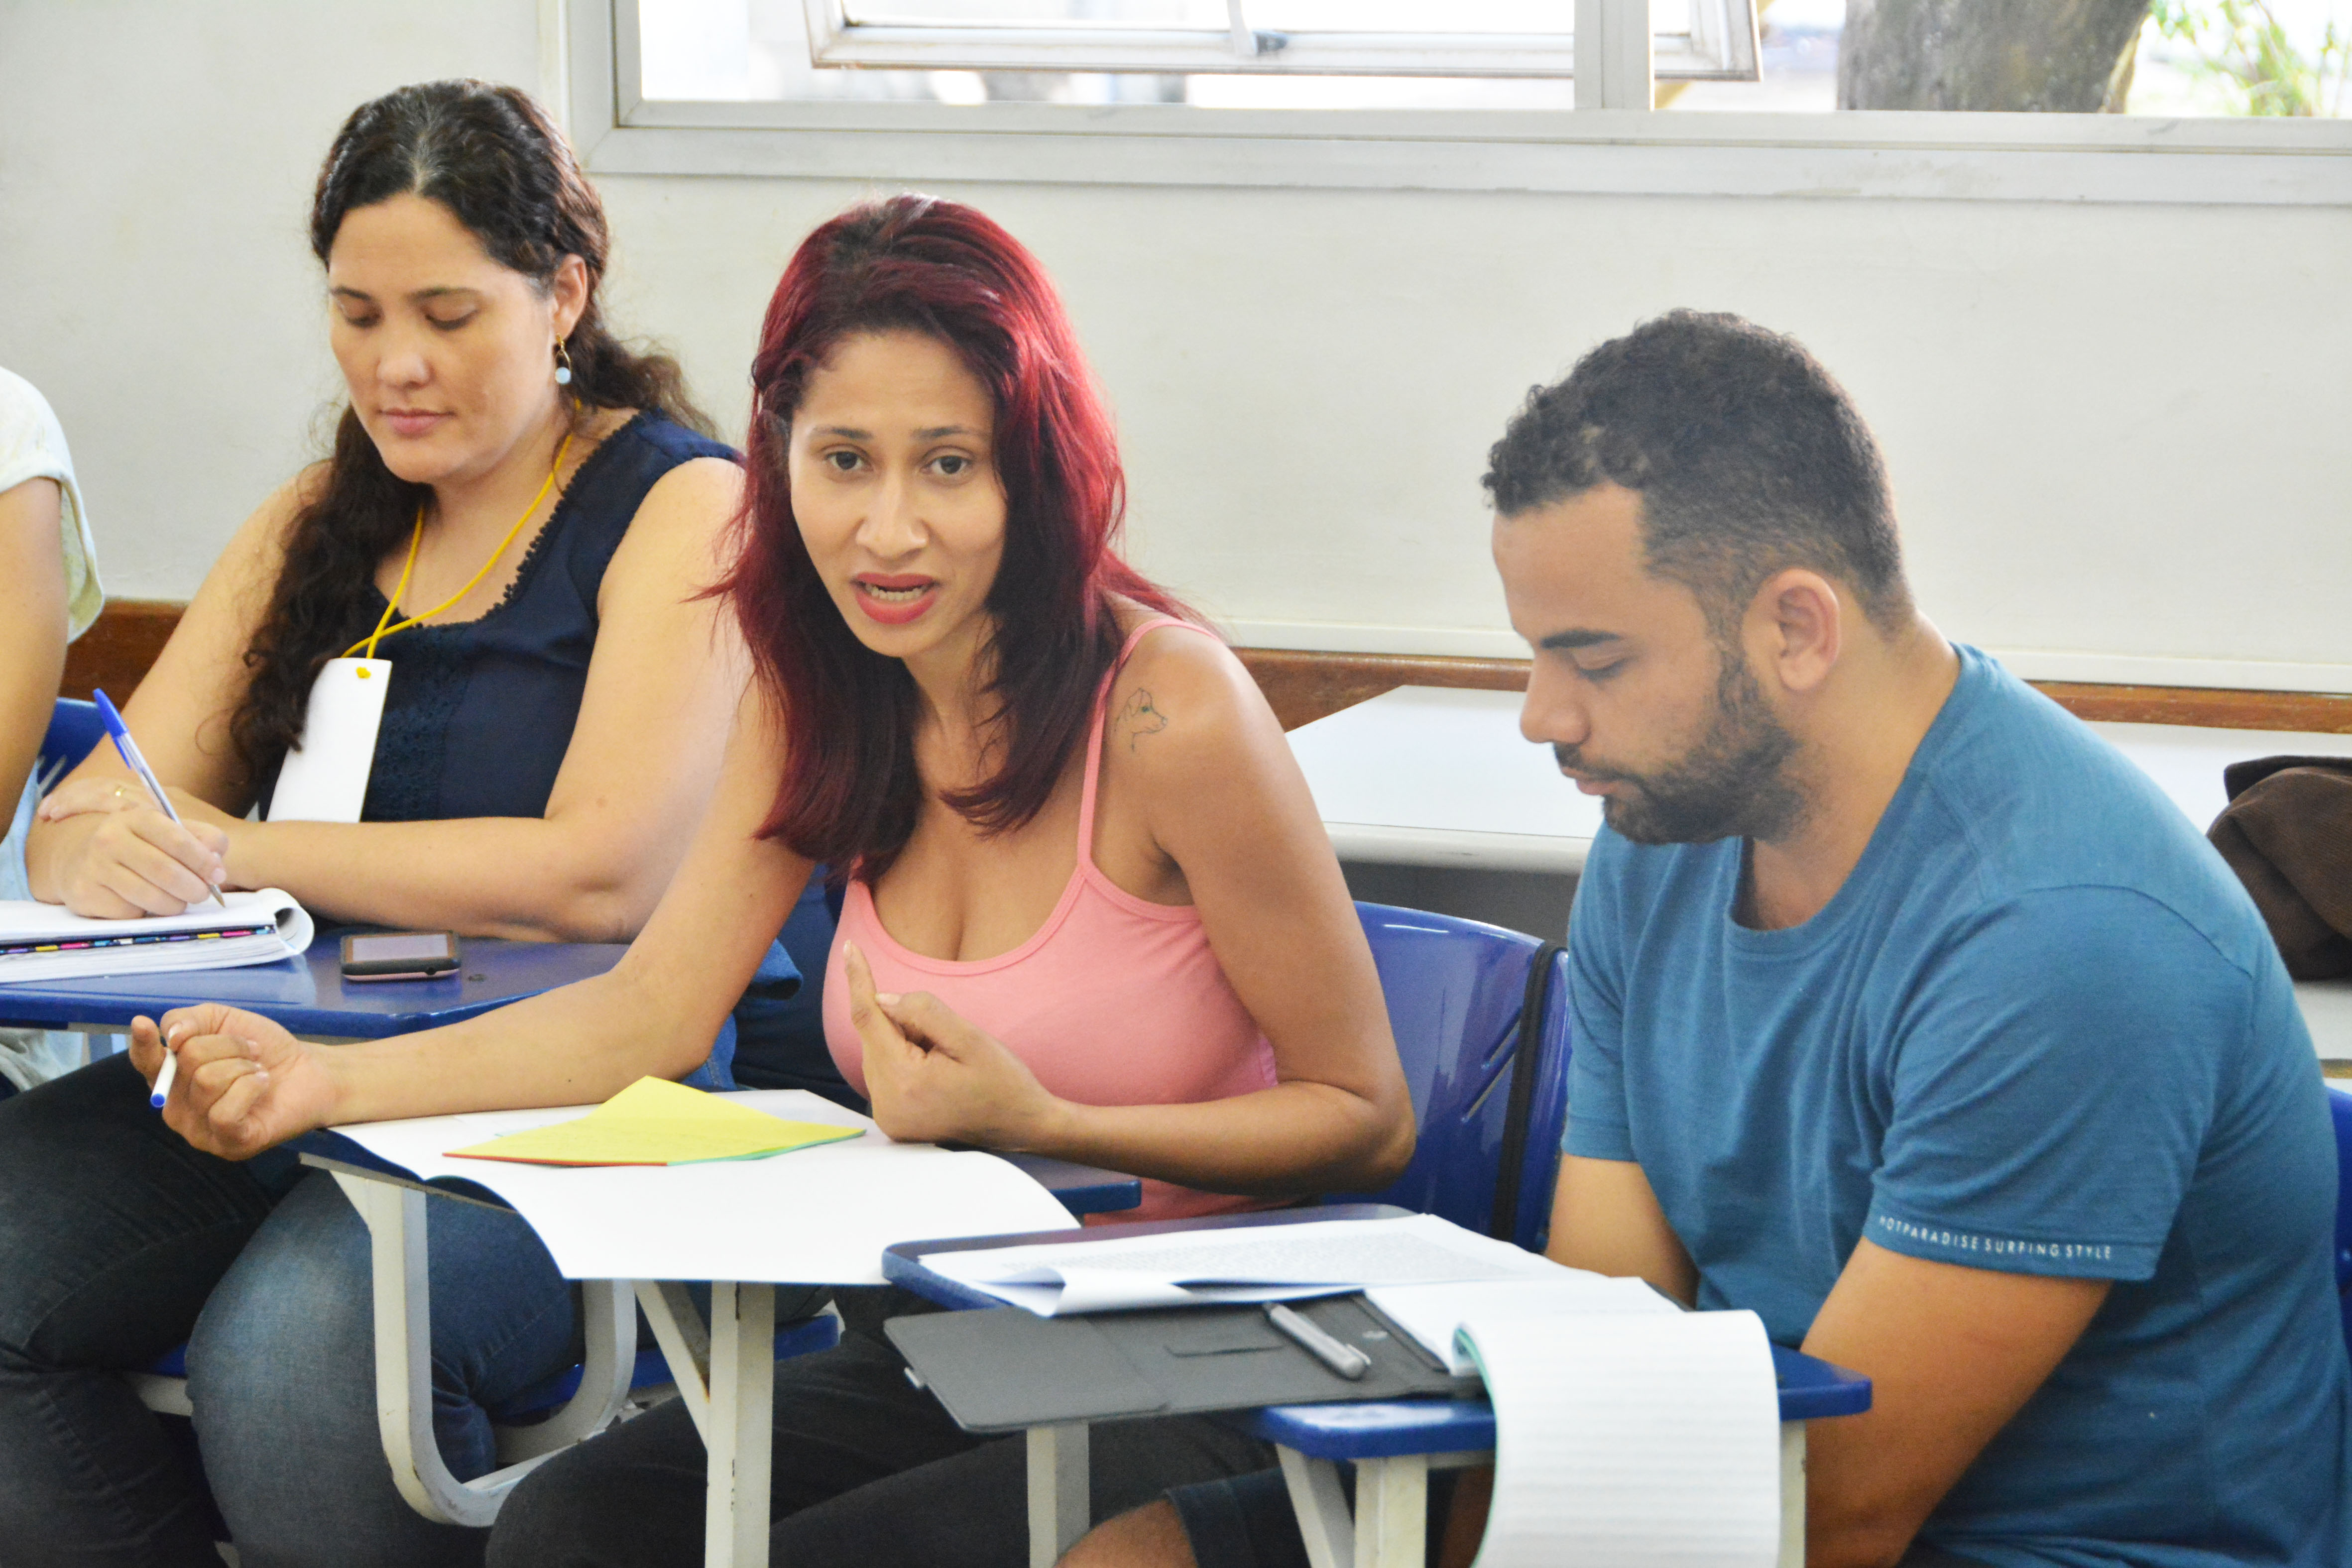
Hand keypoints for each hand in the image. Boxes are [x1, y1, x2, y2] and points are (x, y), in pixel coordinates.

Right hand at [37, 777, 229, 915]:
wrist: (83, 859)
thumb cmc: (139, 846)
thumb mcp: (170, 832)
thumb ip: (202, 839)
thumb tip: (217, 863)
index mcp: (136, 817)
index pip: (177, 839)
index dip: (203, 861)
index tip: (218, 875)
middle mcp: (110, 838)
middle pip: (165, 872)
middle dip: (193, 888)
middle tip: (202, 894)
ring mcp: (94, 866)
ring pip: (150, 896)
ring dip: (174, 905)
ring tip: (177, 901)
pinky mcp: (85, 893)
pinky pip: (129, 912)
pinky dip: (145, 913)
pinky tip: (142, 903)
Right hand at [130, 1006, 339, 1159]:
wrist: (308, 1072)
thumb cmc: (263, 1050)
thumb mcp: (224, 1022)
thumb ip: (189, 1020)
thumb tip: (170, 1036)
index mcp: (172, 1078)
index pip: (146, 1062)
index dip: (142, 1044)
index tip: (142, 1024)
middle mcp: (178, 1107)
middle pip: (187, 1060)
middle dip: (228, 1045)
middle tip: (251, 1052)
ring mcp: (199, 1131)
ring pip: (208, 1081)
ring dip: (243, 1065)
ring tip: (257, 1071)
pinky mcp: (227, 1145)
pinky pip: (225, 1111)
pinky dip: (251, 1088)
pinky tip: (262, 1085)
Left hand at [842, 939, 1063, 1149]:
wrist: (1023, 1128)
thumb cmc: (1004, 1082)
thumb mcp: (971, 1038)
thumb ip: (924, 1012)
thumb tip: (882, 999)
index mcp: (904, 1081)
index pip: (867, 1019)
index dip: (859, 980)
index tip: (849, 947)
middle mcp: (887, 1105)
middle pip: (875, 1038)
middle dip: (903, 1024)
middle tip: (948, 1040)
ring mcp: (888, 1118)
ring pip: (880, 1055)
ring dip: (905, 1045)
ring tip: (948, 1063)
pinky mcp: (893, 1122)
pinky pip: (886, 1075)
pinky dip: (904, 1062)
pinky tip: (937, 1074)